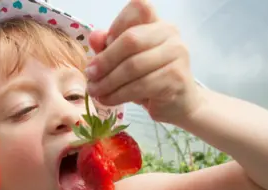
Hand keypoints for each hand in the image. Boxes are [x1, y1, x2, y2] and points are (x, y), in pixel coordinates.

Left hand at [86, 0, 202, 123]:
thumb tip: (95, 37)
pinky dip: (119, 95)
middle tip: (90, 75)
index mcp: (157, 23)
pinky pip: (141, 86)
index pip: (138, 8)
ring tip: (95, 92)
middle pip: (131, 40)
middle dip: (105, 60)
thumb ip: (109, 46)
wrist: (176, 102)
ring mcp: (177, 54)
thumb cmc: (148, 78)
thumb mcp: (124, 60)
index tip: (103, 47)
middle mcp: (170, 33)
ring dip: (108, 82)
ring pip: (133, 66)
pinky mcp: (177, 78)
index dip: (117, 26)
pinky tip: (108, 99)